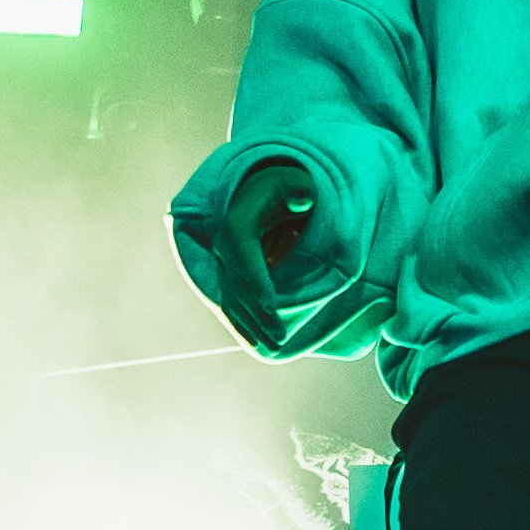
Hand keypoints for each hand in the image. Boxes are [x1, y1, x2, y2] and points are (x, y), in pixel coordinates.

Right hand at [213, 157, 317, 340]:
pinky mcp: (228, 276)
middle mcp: (225, 248)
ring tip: (274, 347)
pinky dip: (242, 323)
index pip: (246, 258)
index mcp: (237, 227)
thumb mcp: (292, 183)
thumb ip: (299, 189)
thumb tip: (305, 199)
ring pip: (234, 300)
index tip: (272, 307)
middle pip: (239, 286)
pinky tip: (257, 342)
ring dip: (252, 326)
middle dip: (259, 314)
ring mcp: (224, 264)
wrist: (256, 194)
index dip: (258, 282)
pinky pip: (232, 303)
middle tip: (281, 338)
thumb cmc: (281, 188)